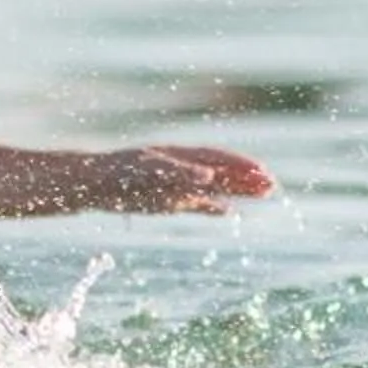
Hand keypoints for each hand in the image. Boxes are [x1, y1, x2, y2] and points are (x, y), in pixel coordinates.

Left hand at [82, 145, 276, 214]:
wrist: (93, 184)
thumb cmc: (119, 173)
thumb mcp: (148, 172)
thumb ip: (179, 174)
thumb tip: (210, 176)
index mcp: (178, 156)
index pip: (216, 158)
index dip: (239, 164)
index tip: (262, 171)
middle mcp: (180, 168)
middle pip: (220, 171)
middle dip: (247, 178)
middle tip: (273, 186)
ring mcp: (175, 184)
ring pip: (214, 187)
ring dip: (238, 191)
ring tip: (264, 194)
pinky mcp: (167, 201)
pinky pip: (196, 203)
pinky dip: (213, 207)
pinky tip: (229, 211)